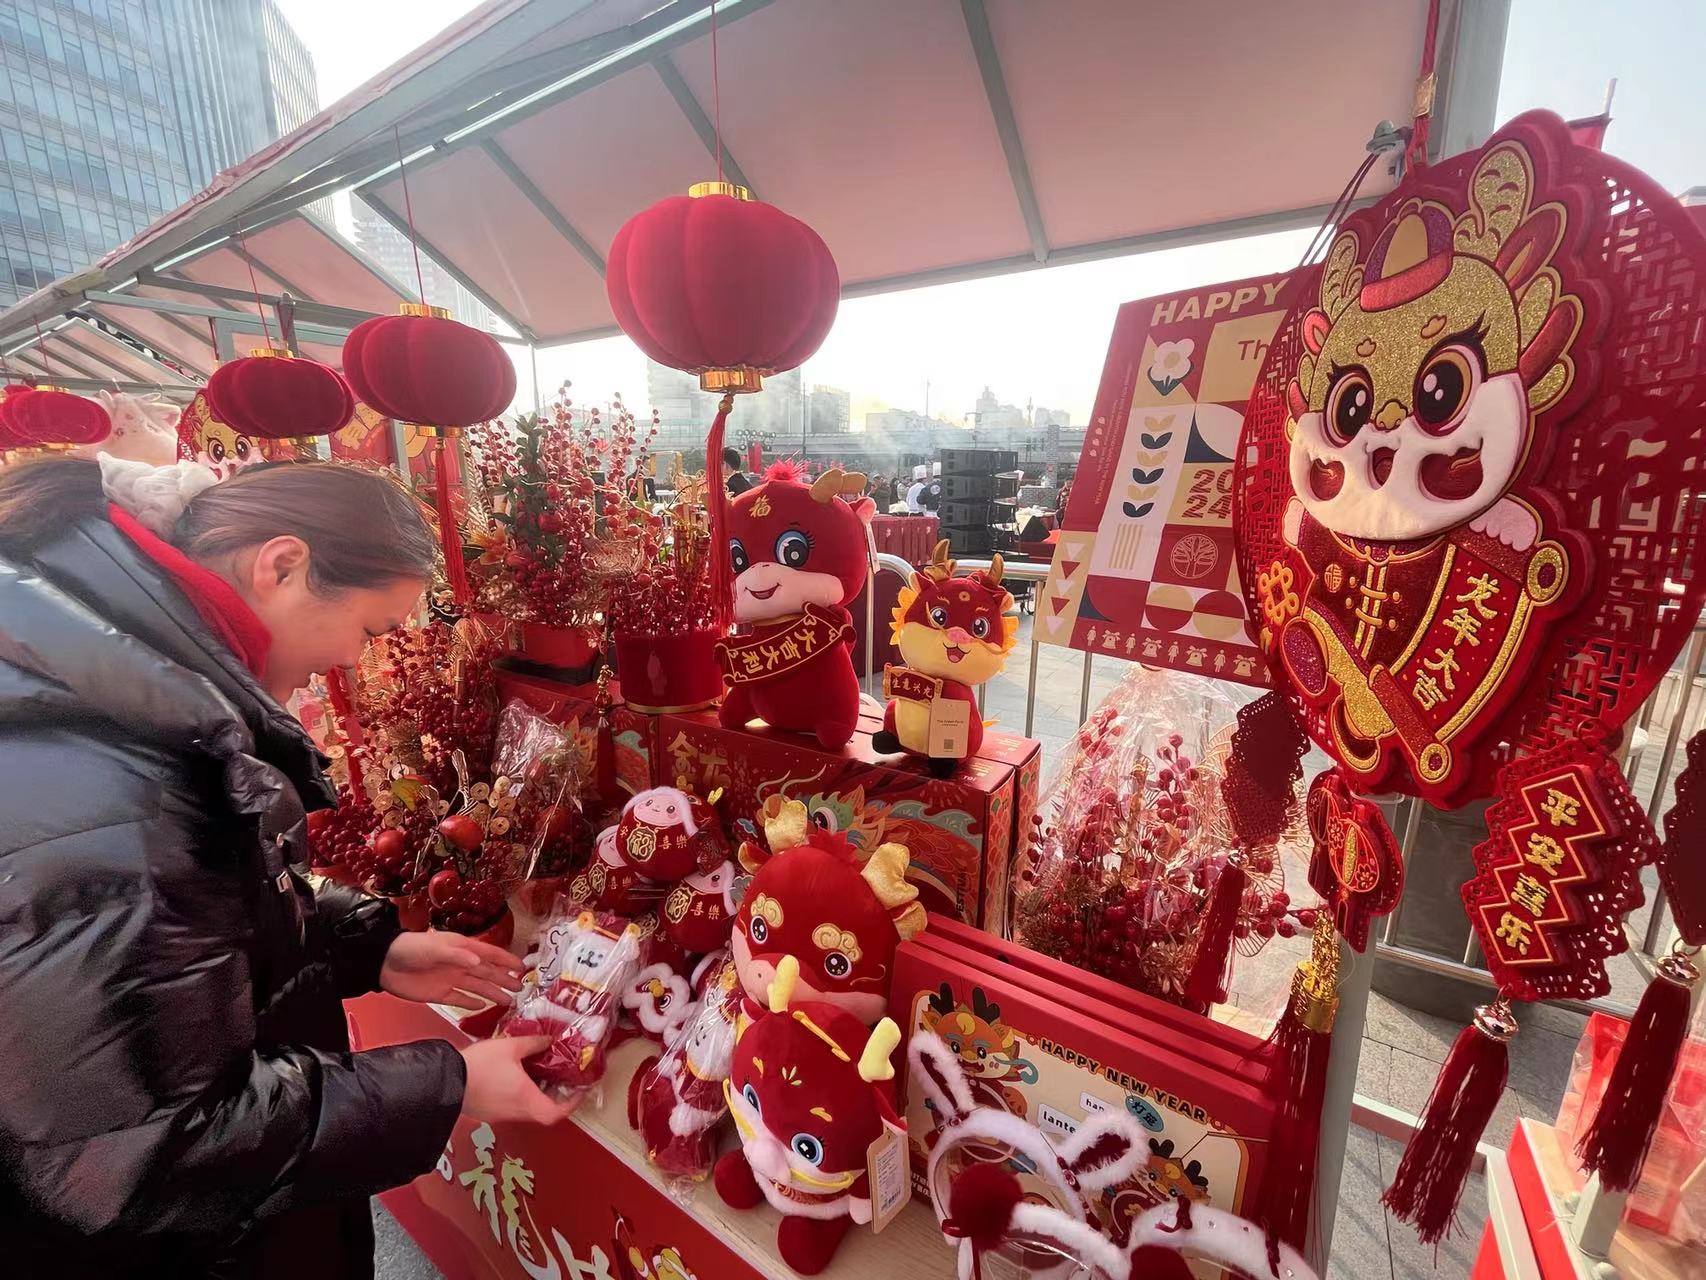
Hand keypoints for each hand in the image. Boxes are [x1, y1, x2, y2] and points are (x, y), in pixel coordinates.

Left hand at [381, 930, 522, 1006]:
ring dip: (493, 993)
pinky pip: (460, 999)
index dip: (507, 960)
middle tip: (521, 988)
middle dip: (505, 979)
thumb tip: (480, 962)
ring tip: (509, 1001)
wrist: (384, 963)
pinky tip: (482, 1007)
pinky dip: (471, 1003)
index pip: (490, 955)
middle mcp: (460, 965)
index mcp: (462, 949)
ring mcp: (451, 980)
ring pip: (478, 987)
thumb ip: (458, 955)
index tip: (523, 967)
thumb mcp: (435, 948)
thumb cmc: (411, 948)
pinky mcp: (439, 994)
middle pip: (487, 973)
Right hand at [459, 1036, 575, 1124]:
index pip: (556, 1113)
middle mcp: (515, 1111)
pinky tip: (515, 1077)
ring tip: (539, 1073)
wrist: (444, 1080)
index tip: (578, 1090)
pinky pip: (510, 1107)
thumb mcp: (510, 1046)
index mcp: (525, 1099)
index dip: (571, 1103)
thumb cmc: (478, 1066)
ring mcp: (500, 1115)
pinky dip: (519, 1095)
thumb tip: (548, 1040)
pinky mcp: (487, 1112)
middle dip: (555, 1096)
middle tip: (560, 1079)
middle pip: (543, 1112)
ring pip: (526, 1109)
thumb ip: (533, 1043)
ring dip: (536, 1094)